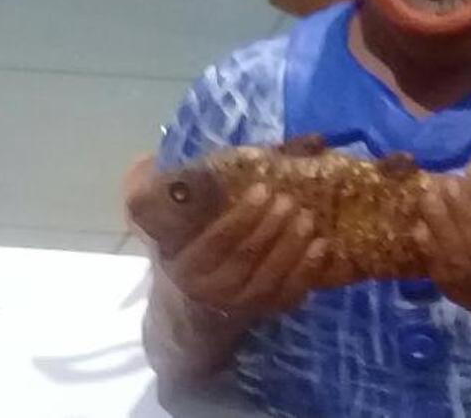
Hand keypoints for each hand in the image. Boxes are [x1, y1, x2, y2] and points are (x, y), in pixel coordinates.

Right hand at [156, 183, 331, 319]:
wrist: (189, 308)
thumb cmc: (181, 249)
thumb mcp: (162, 223)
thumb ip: (152, 190)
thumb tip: (150, 158)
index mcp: (182, 265)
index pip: (214, 243)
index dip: (241, 218)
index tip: (263, 189)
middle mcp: (209, 290)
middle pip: (245, 259)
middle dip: (272, 228)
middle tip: (291, 200)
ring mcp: (238, 305)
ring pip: (268, 279)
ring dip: (292, 248)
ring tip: (309, 218)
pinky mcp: (262, 313)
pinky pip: (286, 296)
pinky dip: (306, 273)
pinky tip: (321, 247)